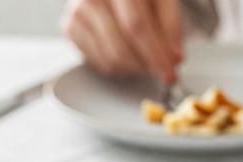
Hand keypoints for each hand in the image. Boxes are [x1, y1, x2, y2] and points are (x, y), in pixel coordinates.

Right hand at [61, 0, 181, 82]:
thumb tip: (173, 59)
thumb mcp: (163, 0)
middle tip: (160, 67)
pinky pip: (98, 62)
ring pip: (109, 59)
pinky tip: (125, 49)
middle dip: (145, 66)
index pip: (135, 26)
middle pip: (120, 48)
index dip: (154, 54)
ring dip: (133, 67)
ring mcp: (77, 11)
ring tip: (143, 55)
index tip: (168, 74)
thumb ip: (171, 27)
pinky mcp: (69, 26)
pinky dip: (118, 65)